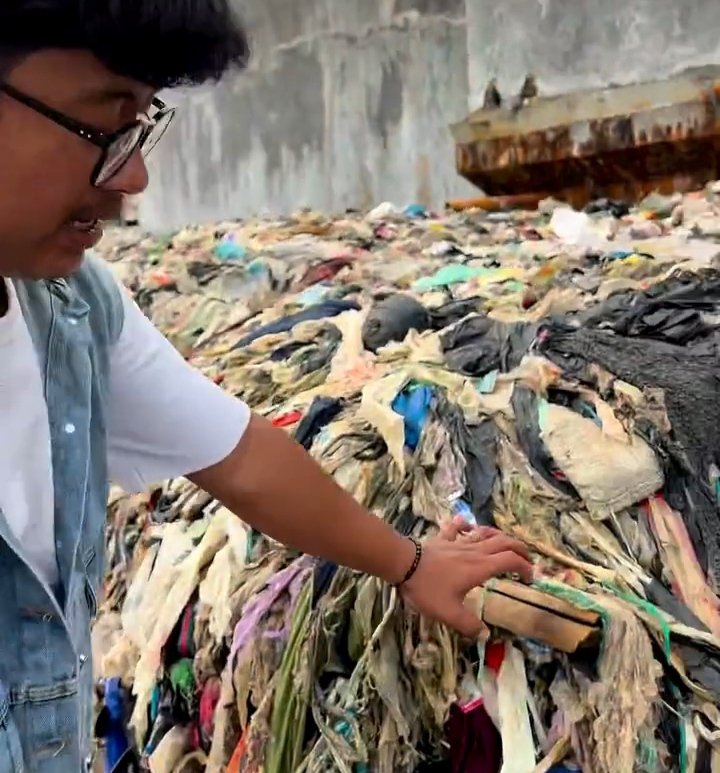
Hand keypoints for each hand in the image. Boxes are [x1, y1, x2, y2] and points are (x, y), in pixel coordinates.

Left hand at [399, 517, 532, 636]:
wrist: (403, 564)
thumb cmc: (427, 588)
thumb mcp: (448, 613)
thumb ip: (469, 625)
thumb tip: (485, 635)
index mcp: (480, 568)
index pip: (511, 561)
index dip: (525, 567)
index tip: (530, 579)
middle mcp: (474, 551)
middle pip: (504, 542)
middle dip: (519, 549)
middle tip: (527, 560)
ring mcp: (458, 542)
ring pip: (485, 532)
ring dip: (499, 536)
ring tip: (505, 544)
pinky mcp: (443, 538)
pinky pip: (457, 527)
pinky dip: (466, 525)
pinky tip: (467, 526)